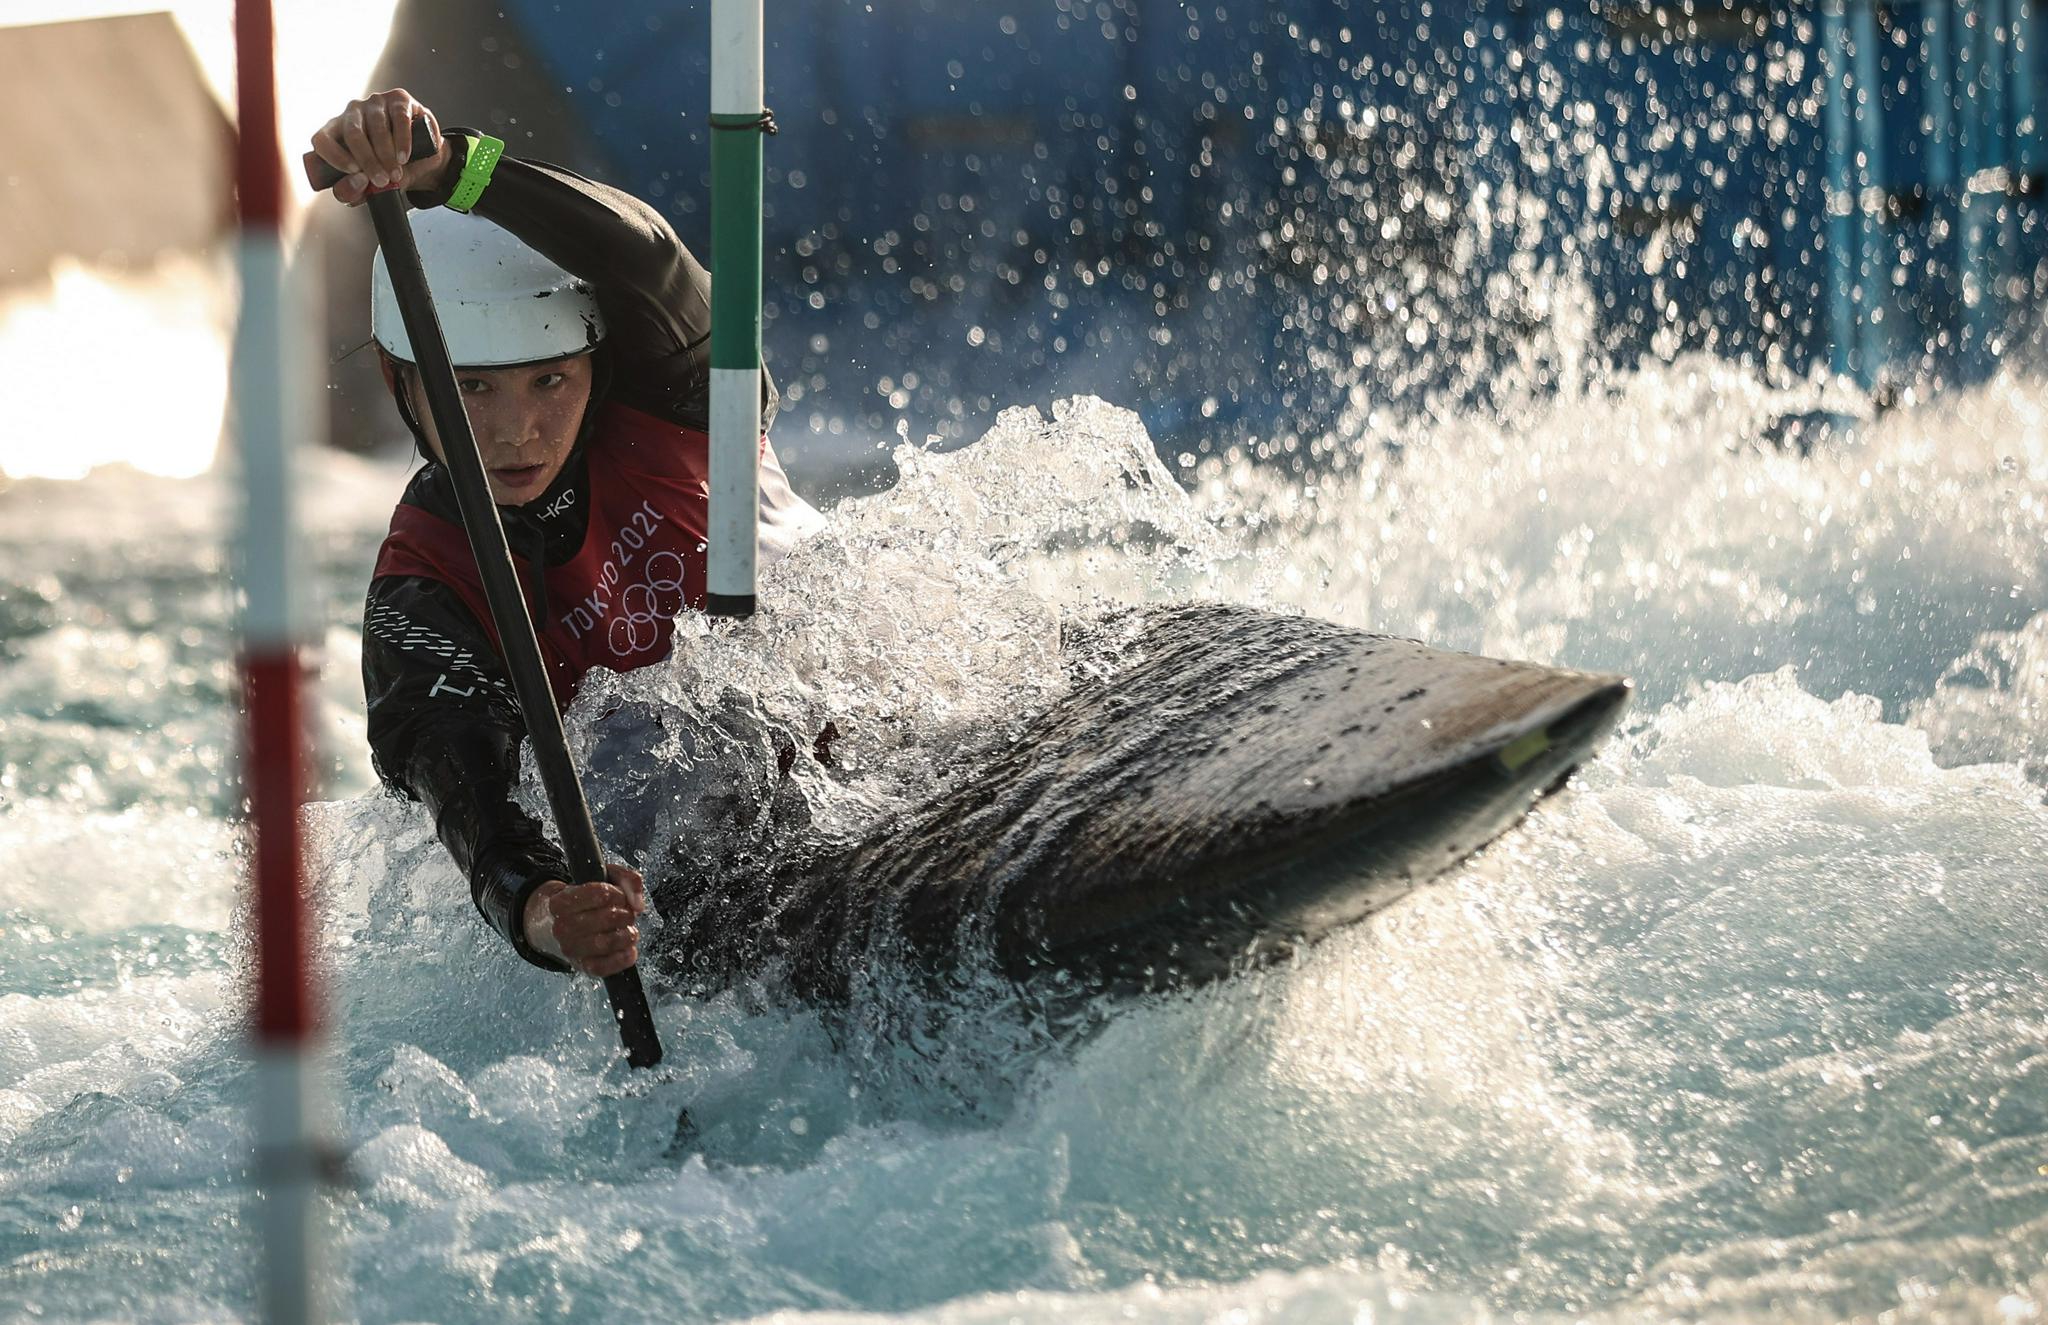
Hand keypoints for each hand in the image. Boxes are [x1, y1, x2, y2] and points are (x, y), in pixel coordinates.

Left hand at [309, 89, 454, 206]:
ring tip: (396, 173)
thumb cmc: (389, 167)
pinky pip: (398, 118)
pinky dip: (402, 140)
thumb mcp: (371, 185)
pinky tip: (404, 156)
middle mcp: (352, 113)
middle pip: (352, 133)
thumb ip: (356, 192)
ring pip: (376, 126)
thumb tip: (355, 186)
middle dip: (368, 161)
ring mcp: (375, 103)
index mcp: (336, 132)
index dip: (334, 156)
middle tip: (381, 181)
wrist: (422, 156)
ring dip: (387, 154)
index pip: (322, 139)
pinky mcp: (398, 99)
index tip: (354, 173)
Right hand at [523, 864, 646, 977]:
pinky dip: (622, 958)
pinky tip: (628, 948)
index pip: (601, 894)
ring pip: (606, 943)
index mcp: (561, 901)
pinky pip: (604, 967)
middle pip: (608, 918)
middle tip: (626, 914)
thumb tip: (638, 904)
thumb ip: (628, 879)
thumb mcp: (605, 877)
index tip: (619, 896)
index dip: (619, 894)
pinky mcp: (582, 967)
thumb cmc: (588, 900)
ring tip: (628, 930)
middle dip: (626, 914)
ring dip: (627, 935)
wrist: (565, 924)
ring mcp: (570, 949)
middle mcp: (561, 927)